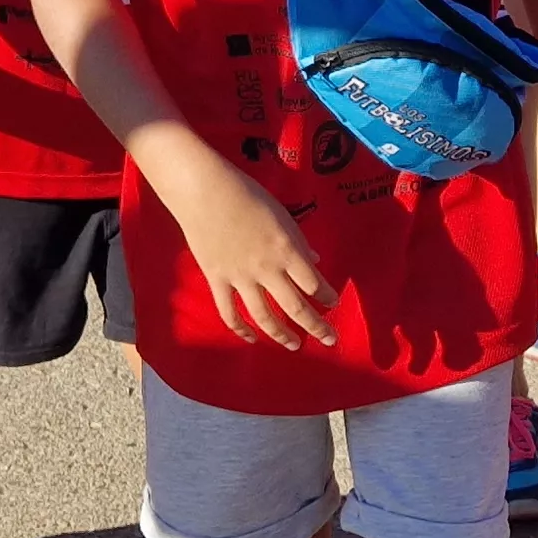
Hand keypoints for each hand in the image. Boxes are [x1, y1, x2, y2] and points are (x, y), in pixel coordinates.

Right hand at [163, 150, 335, 348]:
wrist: (205, 192)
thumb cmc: (247, 195)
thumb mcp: (282, 215)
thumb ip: (298, 242)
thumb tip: (315, 262)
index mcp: (286, 250)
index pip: (314, 283)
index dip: (327, 296)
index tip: (333, 304)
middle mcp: (267, 269)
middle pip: (296, 307)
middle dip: (316, 327)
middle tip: (329, 340)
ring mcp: (240, 278)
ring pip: (264, 316)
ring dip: (282, 335)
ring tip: (295, 346)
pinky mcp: (217, 280)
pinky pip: (229, 313)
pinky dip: (240, 330)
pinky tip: (252, 339)